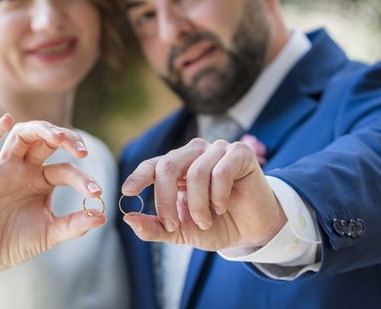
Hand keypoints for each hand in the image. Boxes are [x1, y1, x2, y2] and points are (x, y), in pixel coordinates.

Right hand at [0, 114, 104, 279]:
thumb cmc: (17, 242)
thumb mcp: (50, 233)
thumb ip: (74, 225)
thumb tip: (102, 215)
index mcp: (42, 179)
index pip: (65, 169)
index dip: (82, 178)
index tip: (96, 193)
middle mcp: (25, 168)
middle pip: (46, 140)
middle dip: (66, 138)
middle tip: (82, 151)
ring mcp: (4, 168)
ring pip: (22, 135)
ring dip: (41, 130)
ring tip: (57, 136)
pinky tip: (6, 120)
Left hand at [121, 138, 285, 250]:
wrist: (252, 229)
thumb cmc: (216, 224)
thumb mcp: (182, 231)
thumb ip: (156, 228)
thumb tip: (129, 220)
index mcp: (177, 166)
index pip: (152, 165)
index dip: (139, 176)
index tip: (127, 192)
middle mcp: (194, 152)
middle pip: (168, 166)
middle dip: (166, 200)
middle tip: (172, 225)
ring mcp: (217, 149)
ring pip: (196, 173)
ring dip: (198, 205)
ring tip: (206, 220)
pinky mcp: (240, 153)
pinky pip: (221, 171)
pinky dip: (218, 195)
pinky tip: (222, 206)